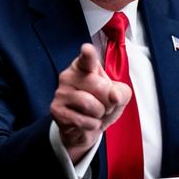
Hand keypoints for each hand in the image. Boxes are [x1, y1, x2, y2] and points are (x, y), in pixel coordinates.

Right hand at [50, 43, 131, 163]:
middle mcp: (69, 75)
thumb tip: (114, 96)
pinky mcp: (56, 110)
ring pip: (90, 104)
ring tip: (95, 113)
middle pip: (99, 86)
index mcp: (83, 66)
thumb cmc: (101, 105)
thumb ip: (121, 92)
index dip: (88, 54)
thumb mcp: (118, 96)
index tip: (87, 49)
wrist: (86, 128)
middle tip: (103, 104)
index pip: (87, 58)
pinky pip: (84, 120)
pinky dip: (92, 125)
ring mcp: (61, 92)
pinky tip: (87, 122)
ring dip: (99, 114)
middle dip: (108, 101)